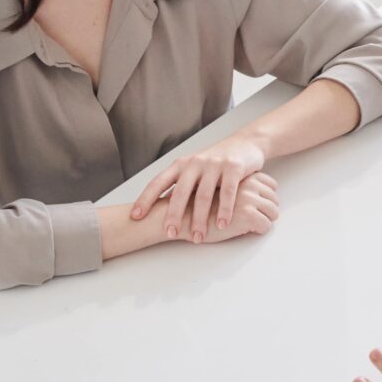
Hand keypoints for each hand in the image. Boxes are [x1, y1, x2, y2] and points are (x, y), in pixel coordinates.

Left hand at [132, 133, 267, 241]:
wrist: (245, 144)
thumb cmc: (216, 162)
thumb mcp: (194, 170)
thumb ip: (180, 186)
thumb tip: (161, 209)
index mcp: (180, 165)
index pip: (158, 182)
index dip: (146, 199)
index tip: (135, 216)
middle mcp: (194, 163)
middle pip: (180, 192)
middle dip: (174, 215)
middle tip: (170, 234)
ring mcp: (214, 165)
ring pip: (203, 195)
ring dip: (200, 219)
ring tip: (198, 238)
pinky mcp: (233, 167)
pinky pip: (227, 192)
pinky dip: (224, 210)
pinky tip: (222, 224)